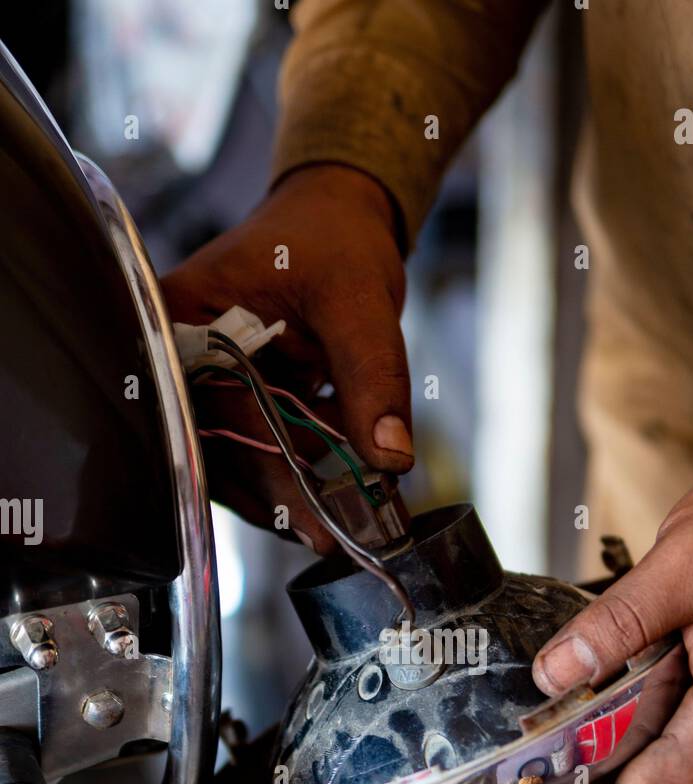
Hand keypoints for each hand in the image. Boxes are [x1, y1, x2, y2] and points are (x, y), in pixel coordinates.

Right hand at [161, 164, 412, 549]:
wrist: (342, 216)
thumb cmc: (335, 237)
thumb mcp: (359, 299)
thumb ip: (373, 375)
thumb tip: (389, 458)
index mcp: (183, 317)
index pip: (215, 412)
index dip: (264, 469)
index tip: (309, 517)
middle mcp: (182, 354)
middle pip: (215, 446)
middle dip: (274, 496)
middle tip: (328, 538)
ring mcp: (208, 379)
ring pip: (234, 457)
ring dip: (284, 494)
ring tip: (334, 529)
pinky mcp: (238, 397)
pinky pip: (257, 447)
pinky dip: (293, 476)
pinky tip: (328, 502)